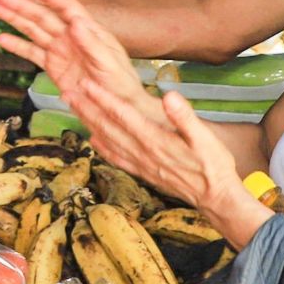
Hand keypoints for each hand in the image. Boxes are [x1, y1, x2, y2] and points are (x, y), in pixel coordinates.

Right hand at [0, 0, 162, 123]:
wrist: (117, 107)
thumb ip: (92, 44)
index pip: (66, 7)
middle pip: (43, 16)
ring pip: (34, 31)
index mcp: (88, 31)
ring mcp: (61, 51)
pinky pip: (32, 53)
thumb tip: (76, 23)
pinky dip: (17, 46)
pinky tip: (3, 39)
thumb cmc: (121, 83)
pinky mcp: (53, 67)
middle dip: (23, 6)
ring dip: (15, 20)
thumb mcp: (109, 63)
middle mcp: (71, 37)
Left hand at [73, 84, 267, 246]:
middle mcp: (143, 152)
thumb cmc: (214, 165)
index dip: (103, 99)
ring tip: (74, 109)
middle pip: (108, 127)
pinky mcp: (144, 173)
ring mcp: (142, 164)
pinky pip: (118, 158)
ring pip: (108, 141)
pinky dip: (103, 148)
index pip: (123, 115)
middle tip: (66, 93)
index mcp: (156, 140)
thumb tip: (169, 96)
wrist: (216, 199)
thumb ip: (185, 117)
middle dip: (87, 109)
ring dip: (89, 123)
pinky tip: (93, 141)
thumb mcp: (206, 138)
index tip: (86, 84)